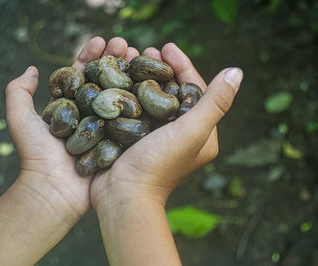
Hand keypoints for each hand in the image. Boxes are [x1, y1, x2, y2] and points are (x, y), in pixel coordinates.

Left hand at [5, 36, 140, 221]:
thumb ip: (17, 92)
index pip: (81, 75)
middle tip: (126, 43)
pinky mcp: (119, 142)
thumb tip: (31, 69)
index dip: (91, 56)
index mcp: (69, 107)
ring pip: (119, 96)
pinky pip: (131, 119)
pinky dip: (141, 101)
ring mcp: (106, 128)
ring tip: (140, 56)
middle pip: (104, 81)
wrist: (54, 191)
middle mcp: (89, 115)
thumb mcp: (20, 119)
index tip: (101, 40)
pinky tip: (151, 84)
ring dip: (130, 74)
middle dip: (115, 60)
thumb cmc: (35, 155)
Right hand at [91, 43, 242, 210]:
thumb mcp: (191, 132)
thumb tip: (237, 71)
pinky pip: (134, 107)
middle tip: (146, 49)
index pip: (195, 90)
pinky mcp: (135, 138)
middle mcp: (180, 134)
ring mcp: (156, 136)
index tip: (167, 47)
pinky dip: (127, 90)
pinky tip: (117, 78)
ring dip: (142, 75)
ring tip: (130, 58)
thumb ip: (215, 103)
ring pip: (151, 97)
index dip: (183, 65)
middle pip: (172, 91)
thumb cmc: (158, 165)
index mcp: (200, 133)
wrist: (122, 196)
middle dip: (161, 68)